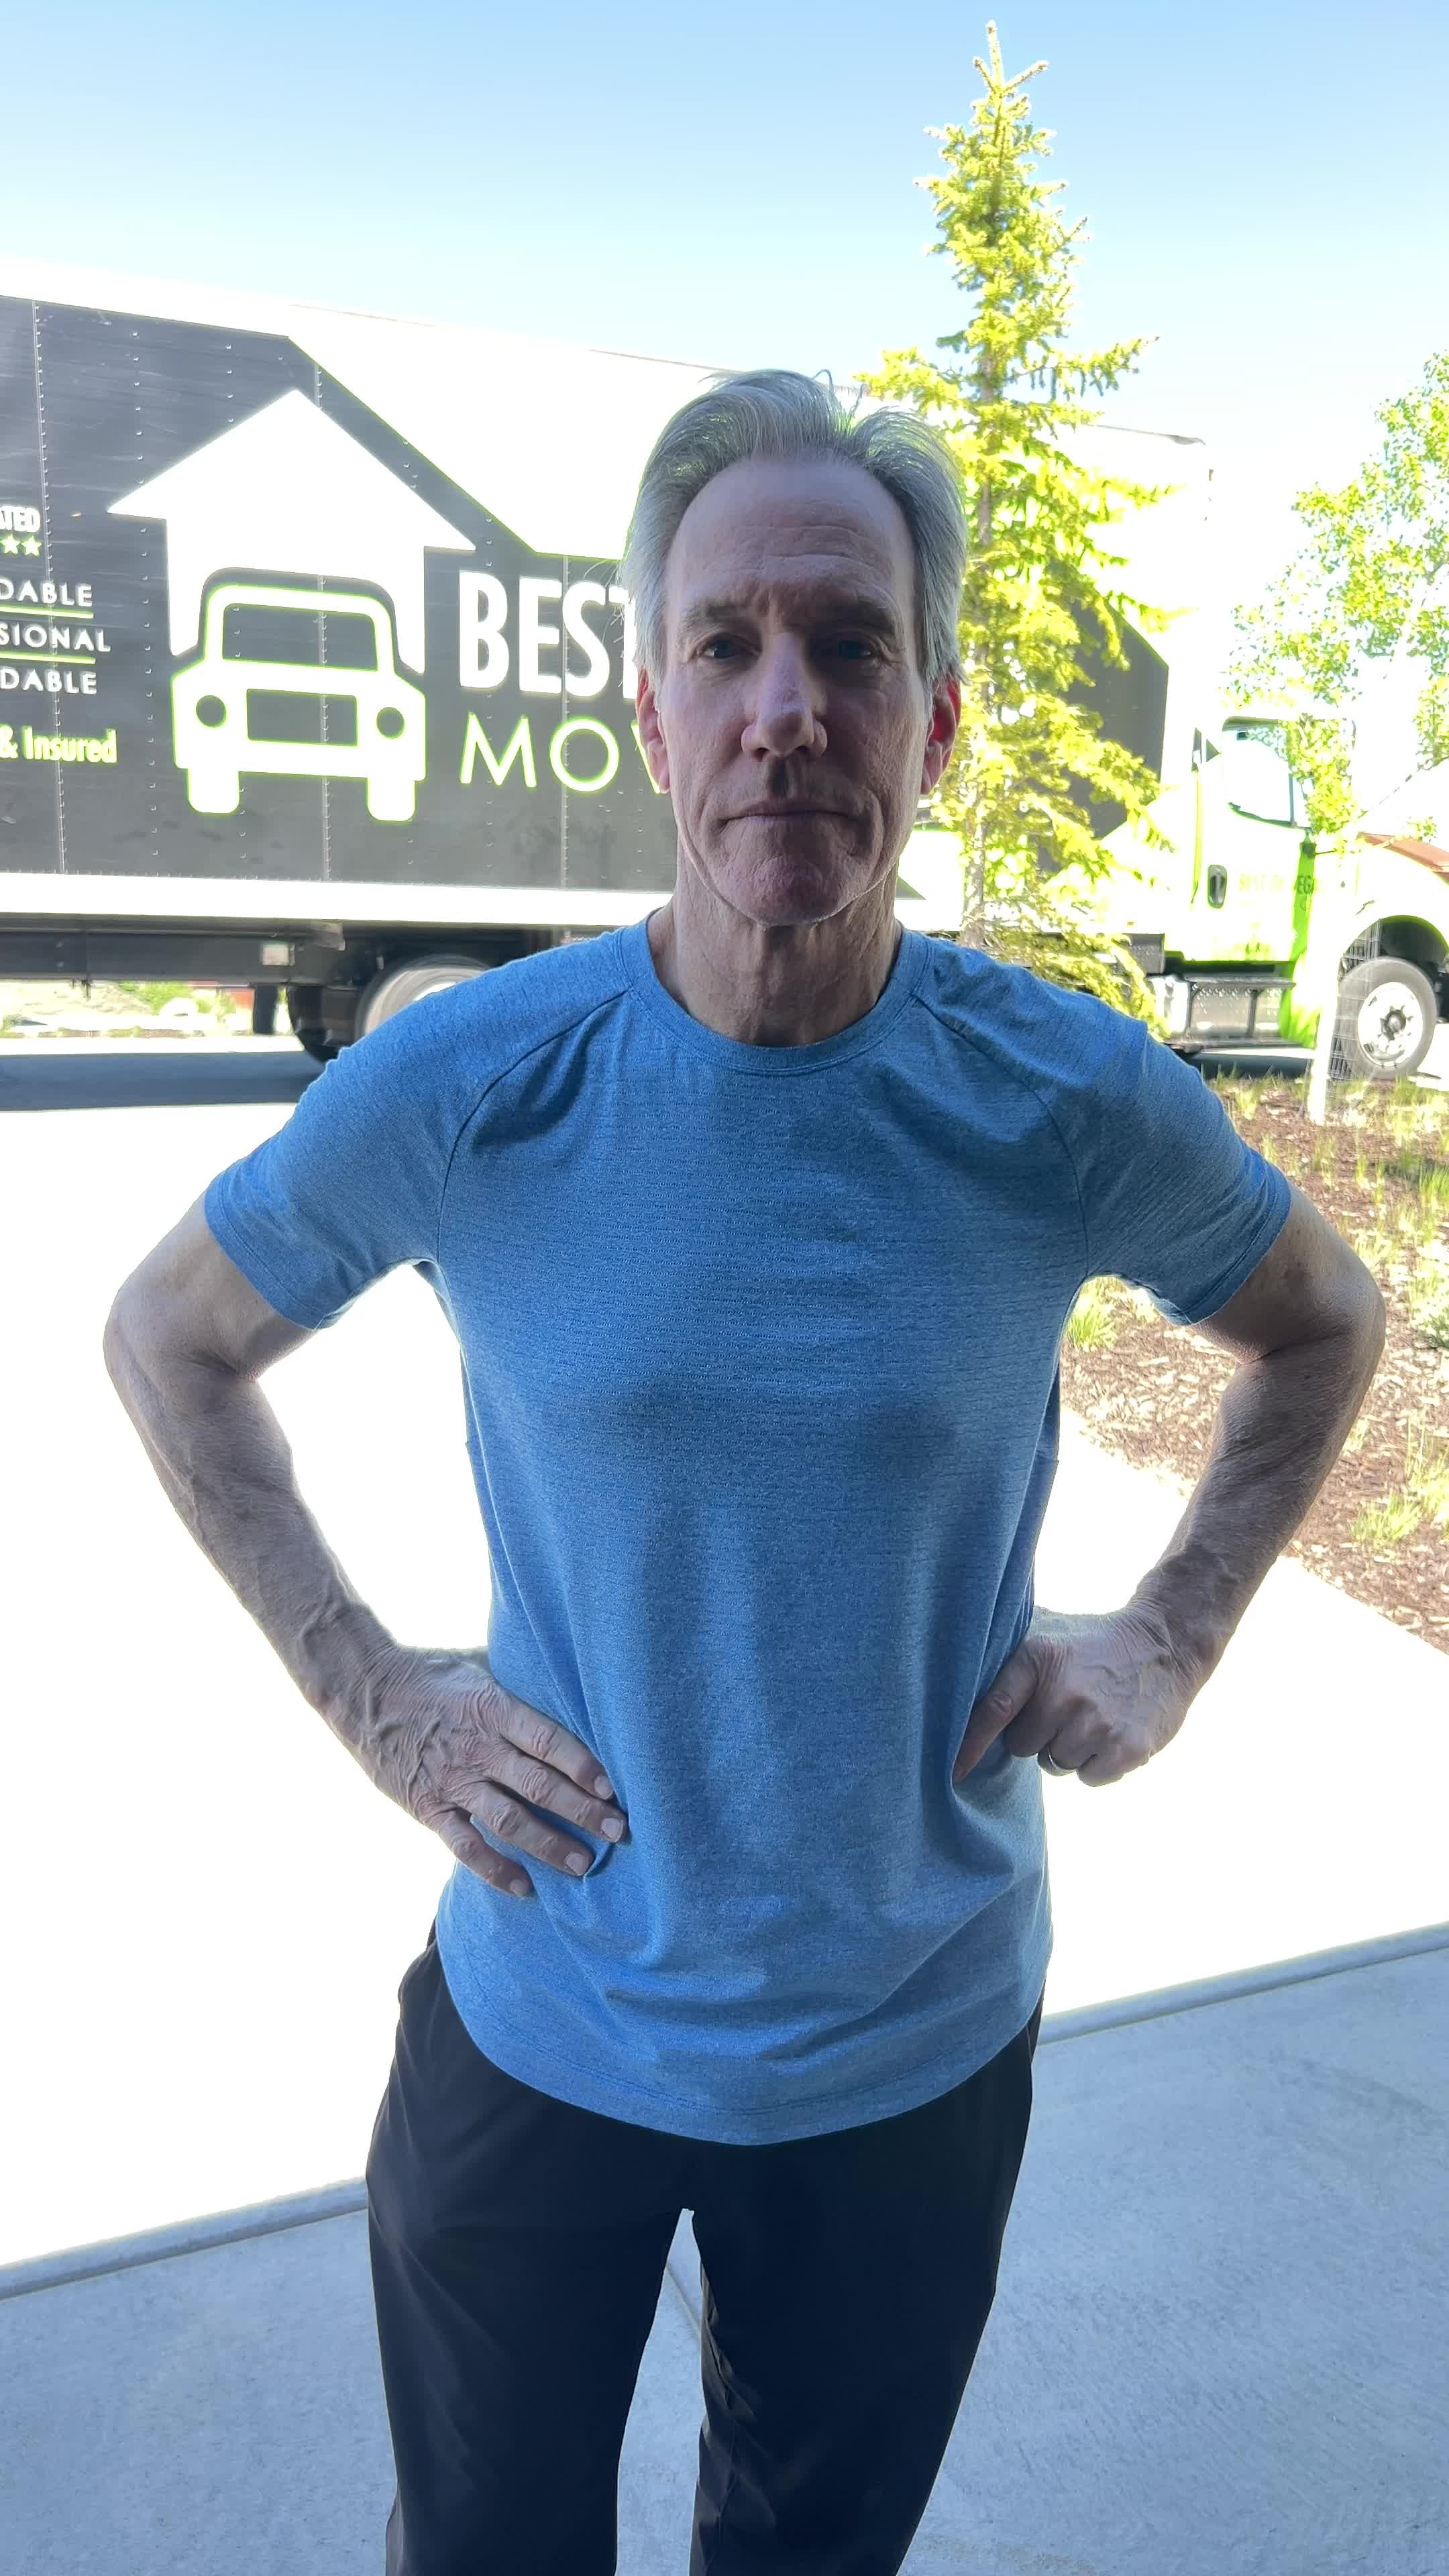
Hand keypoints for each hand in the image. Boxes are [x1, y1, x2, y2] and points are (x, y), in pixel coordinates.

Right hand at [350, 1645, 627, 1895]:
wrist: (364, 1691)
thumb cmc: (432, 1674)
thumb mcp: (480, 1666)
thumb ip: (521, 1684)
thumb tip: (571, 1681)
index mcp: (494, 1709)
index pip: (549, 1741)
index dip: (583, 1766)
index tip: (613, 1787)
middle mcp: (478, 1748)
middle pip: (539, 1786)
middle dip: (582, 1811)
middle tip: (619, 1831)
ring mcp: (453, 1781)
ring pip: (509, 1821)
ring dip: (548, 1845)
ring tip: (583, 1865)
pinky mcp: (430, 1808)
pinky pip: (466, 1846)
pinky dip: (495, 1870)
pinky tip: (525, 1886)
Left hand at [952, 1605, 1200, 1789]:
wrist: (1166, 1644)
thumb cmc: (1091, 1643)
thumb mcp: (1046, 1631)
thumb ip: (1003, 1648)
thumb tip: (941, 1658)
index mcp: (1038, 1660)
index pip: (992, 1710)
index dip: (968, 1745)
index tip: (951, 1773)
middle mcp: (1064, 1693)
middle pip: (1021, 1747)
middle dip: (1035, 1734)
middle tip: (1063, 1706)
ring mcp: (1097, 1723)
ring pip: (1055, 1765)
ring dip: (1067, 1749)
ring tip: (1089, 1715)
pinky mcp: (1127, 1748)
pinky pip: (1089, 1778)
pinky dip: (1096, 1764)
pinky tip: (1110, 1732)